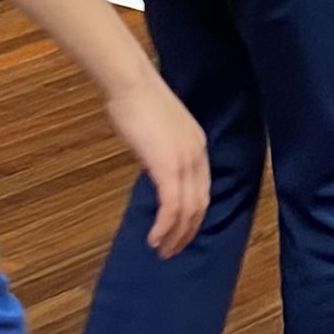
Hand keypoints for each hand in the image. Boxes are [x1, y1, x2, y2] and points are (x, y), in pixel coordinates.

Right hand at [115, 72, 211, 257]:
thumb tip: (153, 165)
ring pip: (187, 210)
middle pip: (199, 205)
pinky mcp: (167, 166)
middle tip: (172, 250)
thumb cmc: (136, 100)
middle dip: (187, 232)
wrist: (131, 83)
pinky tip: (154, 237)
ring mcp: (184, 161)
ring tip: (162, 250)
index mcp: (197, 146)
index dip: (193, 215)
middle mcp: (197, 156)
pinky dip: (164, 226)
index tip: (181, 231)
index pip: (202, 190)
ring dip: (175, 235)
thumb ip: (162, 149)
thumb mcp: (157, 130)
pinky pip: (171, 205)